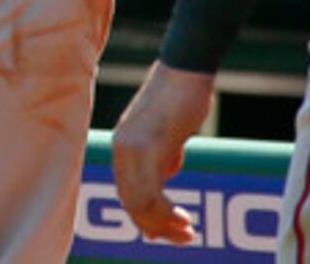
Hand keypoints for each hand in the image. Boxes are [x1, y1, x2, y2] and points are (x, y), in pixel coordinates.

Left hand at [111, 60, 217, 245]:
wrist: (186, 70)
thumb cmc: (181, 96)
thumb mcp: (167, 133)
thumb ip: (163, 155)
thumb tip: (166, 177)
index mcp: (122, 145)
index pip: (125, 191)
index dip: (142, 217)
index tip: (160, 234)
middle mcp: (122, 149)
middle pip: (130, 202)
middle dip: (155, 227)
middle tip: (182, 238)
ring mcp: (134, 149)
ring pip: (139, 204)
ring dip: (164, 226)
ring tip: (187, 234)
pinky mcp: (151, 149)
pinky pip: (152, 195)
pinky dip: (168, 216)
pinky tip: (185, 221)